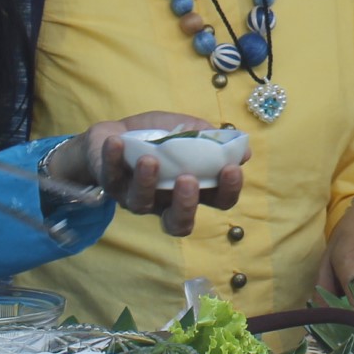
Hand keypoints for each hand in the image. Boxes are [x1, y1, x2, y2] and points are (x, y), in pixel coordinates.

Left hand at [58, 118, 245, 238]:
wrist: (116, 134)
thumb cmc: (158, 136)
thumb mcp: (187, 129)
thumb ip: (211, 139)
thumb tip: (243, 151)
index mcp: (191, 190)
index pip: (217, 201)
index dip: (227, 191)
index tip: (231, 169)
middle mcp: (165, 202)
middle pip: (178, 224)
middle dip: (185, 205)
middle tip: (188, 179)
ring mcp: (136, 198)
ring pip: (141, 204)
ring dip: (146, 182)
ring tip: (150, 158)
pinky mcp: (110, 185)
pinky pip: (110, 178)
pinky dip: (113, 159)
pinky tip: (117, 141)